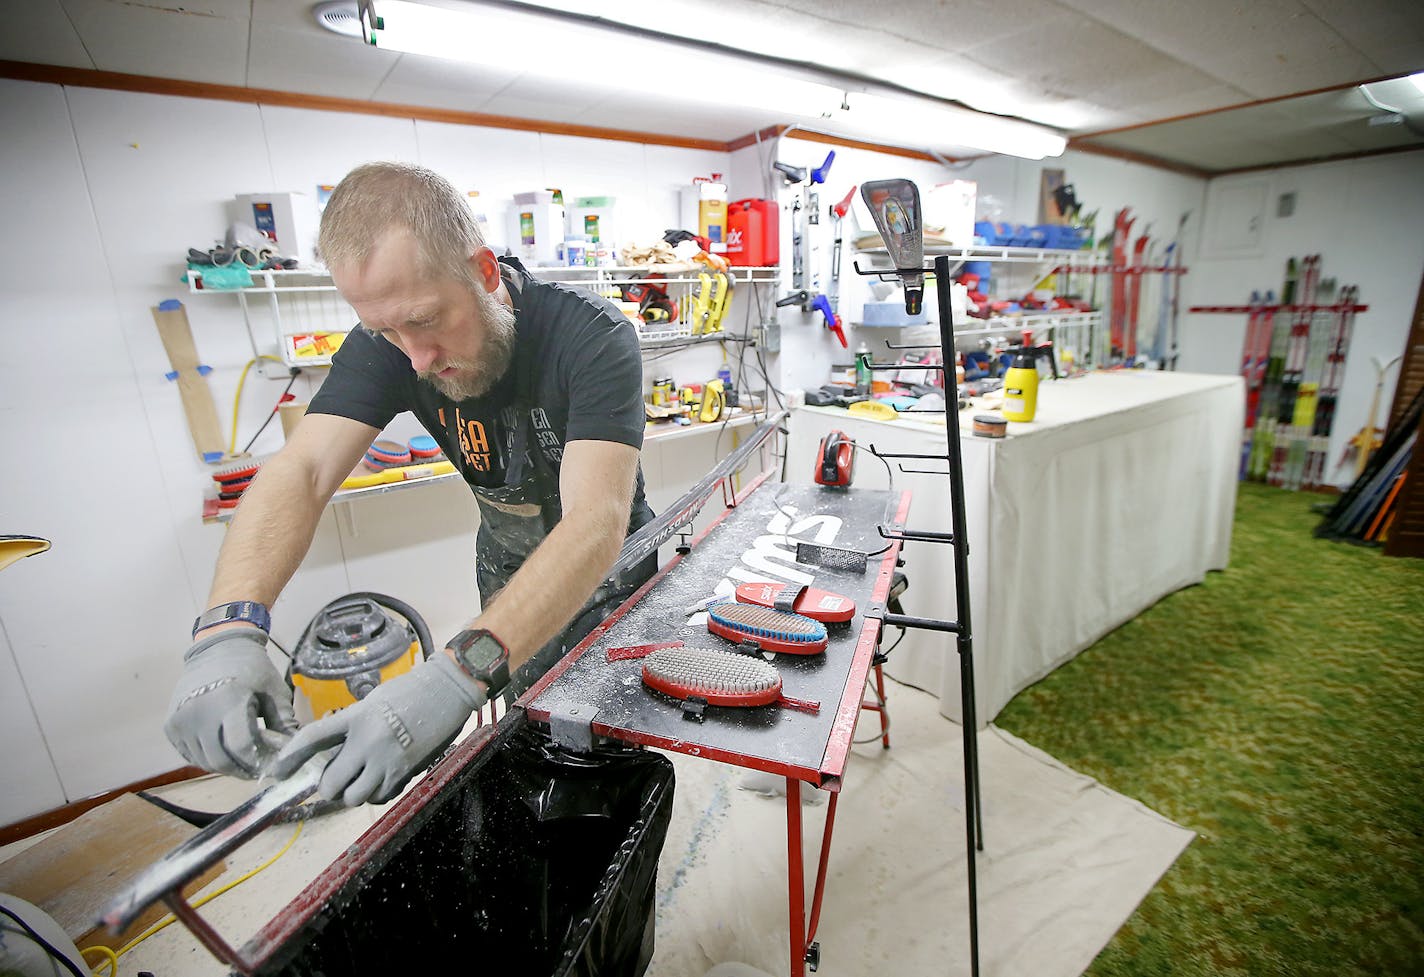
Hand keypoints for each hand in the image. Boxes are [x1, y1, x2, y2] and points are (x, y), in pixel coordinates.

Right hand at [164, 629, 295, 777]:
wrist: (218, 648)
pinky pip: (191, 755)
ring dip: (226, 766)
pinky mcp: (171, 726)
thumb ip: (284, 724)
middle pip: (221, 761)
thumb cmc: (252, 669)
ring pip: (205, 762)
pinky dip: (208, 758)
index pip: (242, 748)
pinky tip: (224, 748)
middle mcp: (199, 713)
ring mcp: (181, 721)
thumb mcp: (275, 692)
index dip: (259, 762)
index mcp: (228, 701)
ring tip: (242, 757)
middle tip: (258, 767)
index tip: (271, 765)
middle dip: (243, 770)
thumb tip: (293, 755)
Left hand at [270, 653, 485, 806]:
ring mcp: (387, 760)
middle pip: (330, 783)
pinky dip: (376, 794)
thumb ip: (352, 725)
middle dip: (329, 787)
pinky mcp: (405, 773)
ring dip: (353, 793)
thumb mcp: (373, 701)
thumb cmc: (410, 690)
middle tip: (335, 780)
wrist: (448, 691)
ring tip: (361, 780)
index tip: (276, 772)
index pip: (313, 739)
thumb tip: (335, 752)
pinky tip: (381, 779)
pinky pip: (379, 797)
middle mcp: (367, 741)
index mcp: (356, 716)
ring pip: (354, 797)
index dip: (290, 758)